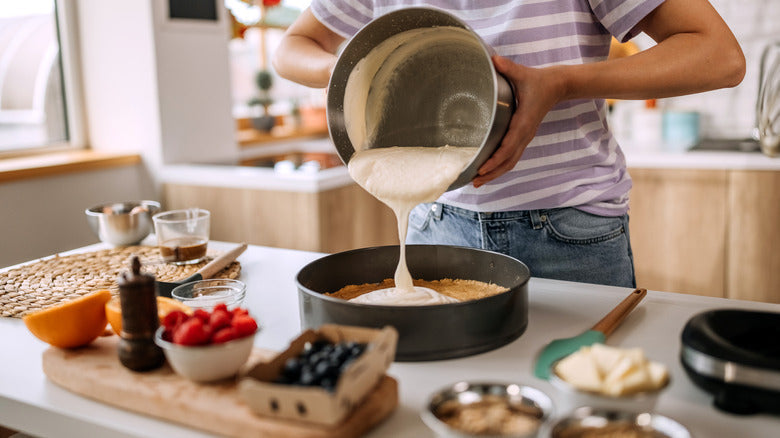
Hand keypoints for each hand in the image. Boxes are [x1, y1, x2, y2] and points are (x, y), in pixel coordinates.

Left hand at [473, 56, 562, 187]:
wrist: (558, 86)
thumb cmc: (539, 81)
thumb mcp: (523, 74)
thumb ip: (508, 68)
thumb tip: (494, 60)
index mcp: (524, 123)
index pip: (508, 147)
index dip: (495, 159)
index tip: (482, 169)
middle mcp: (525, 134)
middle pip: (508, 161)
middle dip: (492, 173)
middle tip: (474, 181)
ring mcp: (525, 137)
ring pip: (511, 162)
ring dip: (495, 173)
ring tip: (477, 181)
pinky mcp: (523, 137)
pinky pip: (512, 156)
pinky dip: (500, 166)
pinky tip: (488, 170)